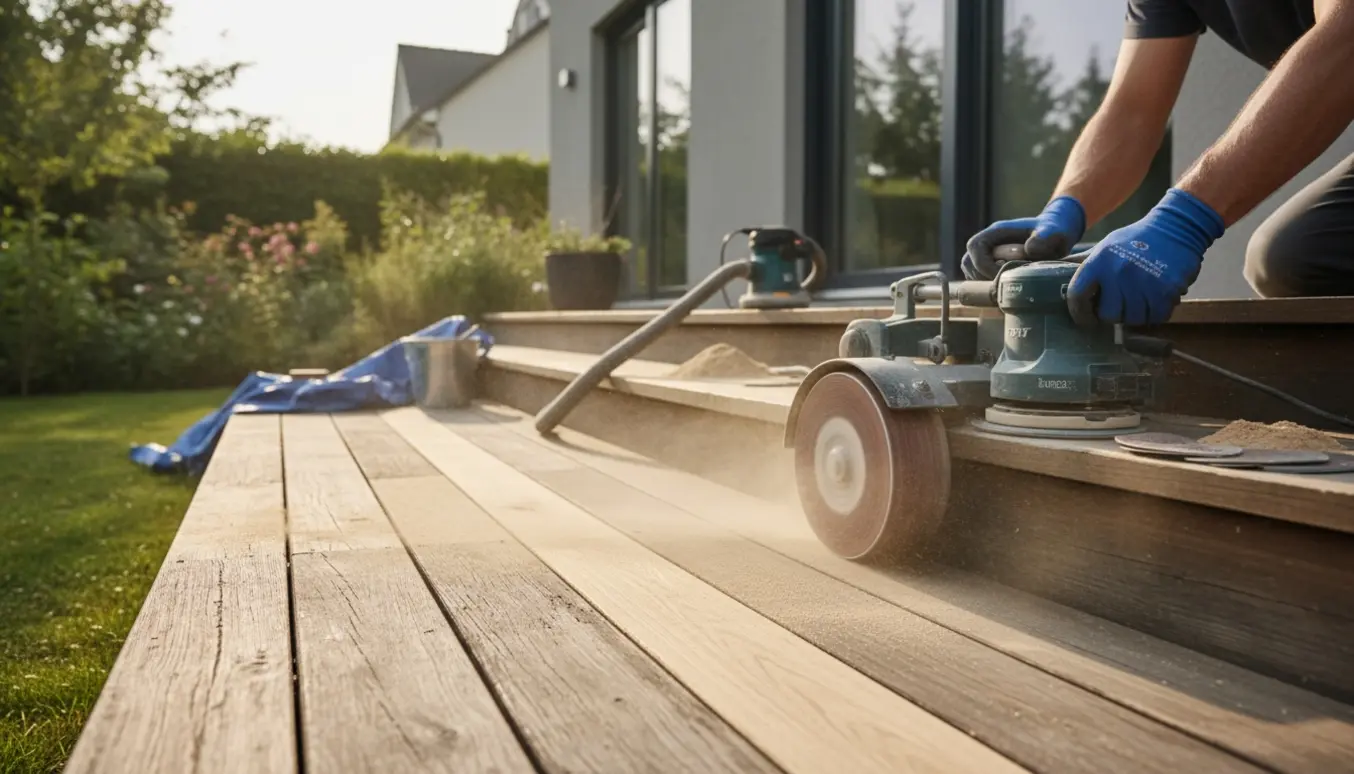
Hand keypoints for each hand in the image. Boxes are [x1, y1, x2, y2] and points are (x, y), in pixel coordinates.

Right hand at [962, 195, 1085, 279]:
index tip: (1003, 275)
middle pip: (969, 264)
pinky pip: (981, 282)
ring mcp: (987, 257)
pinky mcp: (991, 269)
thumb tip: (1028, 250)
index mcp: (996, 232)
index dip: (984, 265)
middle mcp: (987, 244)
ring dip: (987, 285)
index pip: (975, 249)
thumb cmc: (1054, 230)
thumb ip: (1044, 238)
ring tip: (1009, 288)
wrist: (1057, 236)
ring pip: (972, 275)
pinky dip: (992, 289)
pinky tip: (1011, 290)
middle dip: (984, 278)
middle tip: (1007, 286)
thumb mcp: (1054, 232)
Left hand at [1066, 188, 1224, 325]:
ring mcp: (1144, 282)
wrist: (1176, 228)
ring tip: (1140, 297)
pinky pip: (1156, 317)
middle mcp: (1119, 272)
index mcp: (1099, 261)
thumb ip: (1082, 265)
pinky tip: (1156, 297)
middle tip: (1122, 302)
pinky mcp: (1166, 290)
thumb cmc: (1135, 240)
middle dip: (1114, 313)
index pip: (1077, 296)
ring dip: (1137, 314)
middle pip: (1108, 315)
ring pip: (1133, 319)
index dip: (1079, 313)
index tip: (1085, 317)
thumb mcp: (1104, 248)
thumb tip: (1047, 272)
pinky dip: (1156, 312)